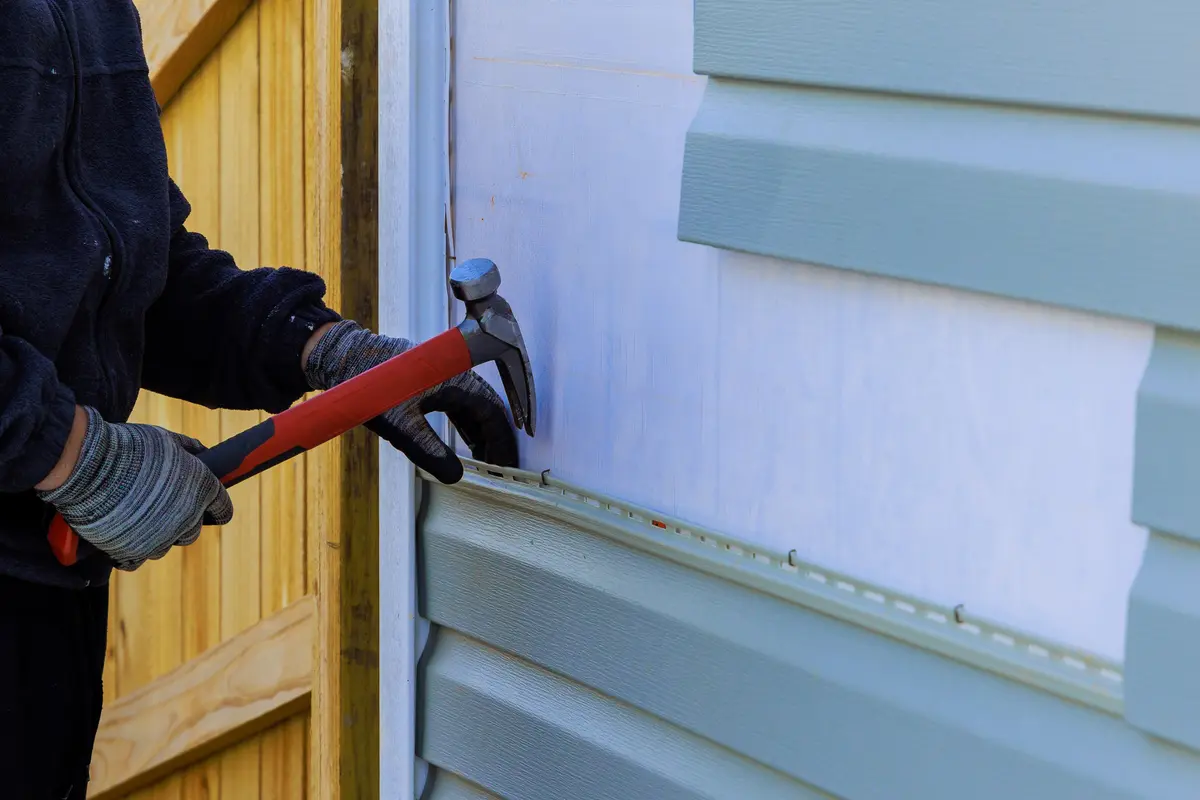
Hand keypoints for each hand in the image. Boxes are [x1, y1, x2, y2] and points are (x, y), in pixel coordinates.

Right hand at [36, 407, 233, 570]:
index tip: (209, 506)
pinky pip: (136, 560)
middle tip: (164, 506)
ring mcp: (159, 539)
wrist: (87, 465)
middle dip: (184, 520)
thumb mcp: (166, 438)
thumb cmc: (130, 446)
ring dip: (157, 535)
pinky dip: (131, 550)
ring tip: (137, 516)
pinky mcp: (130, 551)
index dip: (216, 506)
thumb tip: (203, 452)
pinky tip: (123, 535)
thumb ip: (189, 448)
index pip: (223, 509)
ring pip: (165, 545)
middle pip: (193, 531)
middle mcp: (186, 519)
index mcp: (202, 490)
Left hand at [303, 319, 518, 482]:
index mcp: (456, 379)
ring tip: (484, 460)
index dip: (503, 440)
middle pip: (487, 409)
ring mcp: (442, 376)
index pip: (493, 412)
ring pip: (471, 408)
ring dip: (479, 434)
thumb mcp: (401, 425)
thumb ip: (429, 452)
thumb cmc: (370, 386)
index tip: (507, 464)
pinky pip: (457, 404)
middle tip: (498, 468)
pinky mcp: (428, 380)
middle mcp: (455, 375)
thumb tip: (455, 477)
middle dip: (494, 440)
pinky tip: (463, 443)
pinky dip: (464, 425)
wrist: (341, 358)